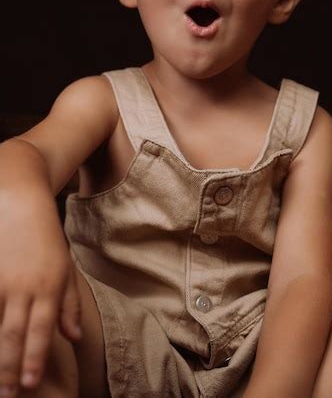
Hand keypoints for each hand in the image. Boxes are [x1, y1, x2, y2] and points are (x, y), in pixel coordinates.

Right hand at [0, 190, 81, 393]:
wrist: (21, 203)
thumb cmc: (46, 238)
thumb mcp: (66, 268)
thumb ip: (70, 304)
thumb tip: (73, 338)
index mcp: (49, 286)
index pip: (41, 330)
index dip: (35, 359)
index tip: (31, 385)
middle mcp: (25, 287)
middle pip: (15, 334)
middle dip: (10, 367)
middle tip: (8, 395)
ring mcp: (1, 280)